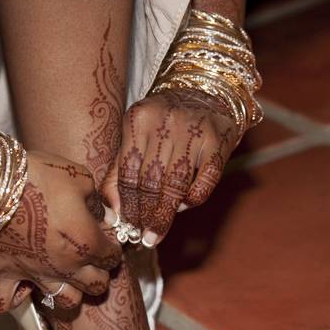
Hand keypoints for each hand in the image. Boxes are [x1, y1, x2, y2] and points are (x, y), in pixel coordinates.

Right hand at [0, 150, 121, 311]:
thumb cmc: (37, 176)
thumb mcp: (79, 177)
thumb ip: (96, 201)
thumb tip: (104, 215)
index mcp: (86, 242)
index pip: (112, 257)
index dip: (112, 247)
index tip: (106, 239)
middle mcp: (65, 265)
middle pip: (96, 286)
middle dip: (97, 274)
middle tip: (89, 259)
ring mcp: (34, 273)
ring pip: (65, 302)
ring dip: (69, 292)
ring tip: (63, 277)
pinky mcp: (3, 274)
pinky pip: (6, 302)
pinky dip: (13, 298)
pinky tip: (19, 286)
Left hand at [101, 88, 239, 246]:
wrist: (205, 93)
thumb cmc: (163, 124)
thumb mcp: (137, 137)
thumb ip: (120, 172)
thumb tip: (112, 213)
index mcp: (138, 119)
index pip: (129, 173)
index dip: (127, 205)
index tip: (126, 227)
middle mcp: (166, 122)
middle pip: (151, 181)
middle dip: (145, 215)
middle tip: (141, 237)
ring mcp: (194, 131)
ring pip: (175, 184)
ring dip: (165, 214)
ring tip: (156, 233)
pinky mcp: (217, 140)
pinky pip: (204, 181)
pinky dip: (193, 199)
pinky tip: (183, 207)